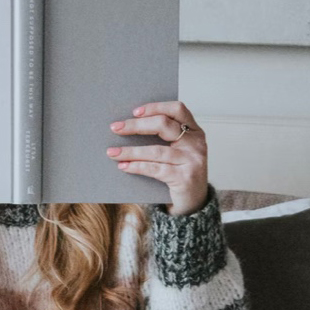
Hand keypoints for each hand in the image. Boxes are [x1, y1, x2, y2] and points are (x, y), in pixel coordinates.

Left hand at [106, 101, 208, 215]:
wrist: (194, 201)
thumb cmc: (180, 171)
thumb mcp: (177, 151)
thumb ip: (163, 137)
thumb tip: (128, 126)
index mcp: (195, 131)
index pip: (177, 109)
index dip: (155, 107)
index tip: (134, 112)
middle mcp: (196, 143)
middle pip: (164, 125)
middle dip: (136, 126)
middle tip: (115, 128)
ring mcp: (192, 161)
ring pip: (156, 150)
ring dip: (130, 151)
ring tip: (112, 152)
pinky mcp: (184, 178)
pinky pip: (155, 169)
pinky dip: (136, 166)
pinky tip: (124, 166)